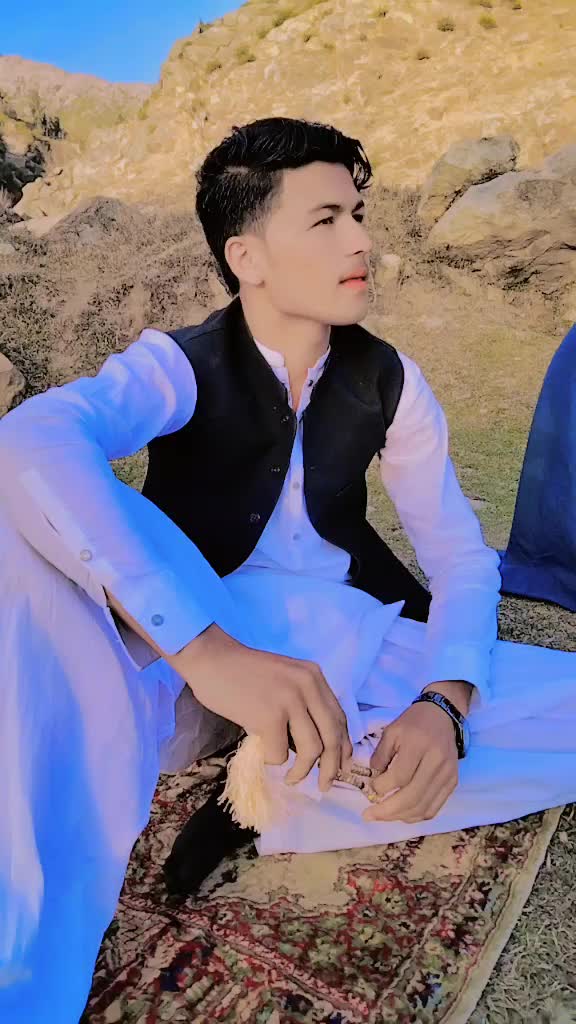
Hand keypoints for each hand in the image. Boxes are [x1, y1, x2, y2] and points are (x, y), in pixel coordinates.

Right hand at [169, 623, 352, 791]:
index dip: (343, 746)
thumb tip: (316, 746)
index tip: (341, 766)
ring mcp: (289, 700)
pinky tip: (263, 752)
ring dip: (302, 771)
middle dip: (331, 768)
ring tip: (292, 779)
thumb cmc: (242, 673)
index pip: (339, 717)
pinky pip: (279, 753)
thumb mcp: (284, 679)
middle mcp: (308, 686)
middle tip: (324, 786)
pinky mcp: (269, 716)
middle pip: (332, 736)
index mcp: (314, 677)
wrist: (211, 659)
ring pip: (312, 750)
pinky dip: (272, 759)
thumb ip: (303, 702)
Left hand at [362, 701, 458, 822]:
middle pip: (412, 796)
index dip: (381, 786)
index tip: (371, 787)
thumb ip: (380, 756)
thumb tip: (374, 784)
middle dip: (387, 811)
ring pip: (423, 807)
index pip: (400, 776)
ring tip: (382, 816)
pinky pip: (434, 808)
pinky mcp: (452, 782)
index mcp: (419, 745)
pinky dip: (416, 816)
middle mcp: (436, 761)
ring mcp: (447, 774)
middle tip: (368, 815)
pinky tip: (402, 814)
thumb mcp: (391, 732)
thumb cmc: (413, 723)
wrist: (442, 715)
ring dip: (400, 816)